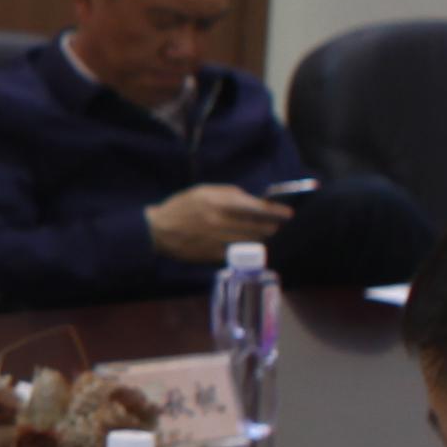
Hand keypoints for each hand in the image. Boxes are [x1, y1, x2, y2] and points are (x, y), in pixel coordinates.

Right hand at [147, 183, 293, 262]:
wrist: (157, 231)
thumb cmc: (181, 206)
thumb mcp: (203, 191)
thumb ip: (229, 194)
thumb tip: (253, 201)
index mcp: (218, 202)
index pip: (255, 208)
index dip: (275, 211)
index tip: (288, 213)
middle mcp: (220, 222)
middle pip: (257, 227)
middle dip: (271, 226)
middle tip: (277, 225)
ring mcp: (217, 240)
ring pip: (251, 241)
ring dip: (262, 238)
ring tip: (266, 234)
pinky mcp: (213, 255)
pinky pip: (238, 252)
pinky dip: (247, 249)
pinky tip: (250, 246)